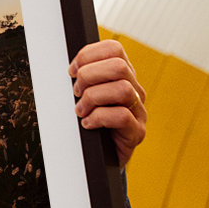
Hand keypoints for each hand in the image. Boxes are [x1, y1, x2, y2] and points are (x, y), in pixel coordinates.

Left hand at [68, 39, 146, 166]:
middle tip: (76, 92)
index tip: (72, 71)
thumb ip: (82, 79)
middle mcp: (134, 90)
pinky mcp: (137, 132)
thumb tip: (70, 69)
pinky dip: (98, 118)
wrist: (98, 158)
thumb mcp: (83, 96)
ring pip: (122, 89)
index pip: (113, 49)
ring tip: (80, 110)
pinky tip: (87, 124)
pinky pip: (122, 116)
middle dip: (89, 76)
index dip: (88, 55)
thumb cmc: (89, 124)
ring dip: (93, 98)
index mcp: (122, 76)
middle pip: (118, 66)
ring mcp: (138, 111)